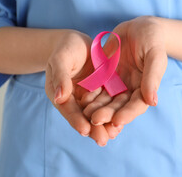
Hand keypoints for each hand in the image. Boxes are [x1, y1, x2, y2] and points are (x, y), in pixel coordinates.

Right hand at [44, 30, 112, 145]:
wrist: (78, 41)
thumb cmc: (65, 47)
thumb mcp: (61, 58)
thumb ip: (60, 77)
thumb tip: (59, 98)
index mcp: (59, 93)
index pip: (68, 108)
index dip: (76, 120)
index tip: (85, 130)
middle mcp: (73, 99)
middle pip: (82, 116)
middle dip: (93, 128)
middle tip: (103, 140)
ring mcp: (88, 95)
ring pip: (96, 112)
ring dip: (104, 124)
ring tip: (114, 134)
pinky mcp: (101, 91)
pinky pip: (107, 102)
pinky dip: (113, 111)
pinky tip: (122, 120)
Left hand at [82, 16, 167, 134]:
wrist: (139, 27)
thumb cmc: (152, 40)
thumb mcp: (155, 56)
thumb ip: (152, 77)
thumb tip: (152, 102)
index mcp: (145, 88)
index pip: (137, 105)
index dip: (128, 114)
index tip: (117, 121)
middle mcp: (130, 89)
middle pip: (118, 106)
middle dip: (108, 114)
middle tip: (95, 120)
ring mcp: (116, 83)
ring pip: (105, 99)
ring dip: (96, 108)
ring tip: (86, 114)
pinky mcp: (105, 76)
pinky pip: (96, 87)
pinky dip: (90, 94)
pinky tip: (81, 99)